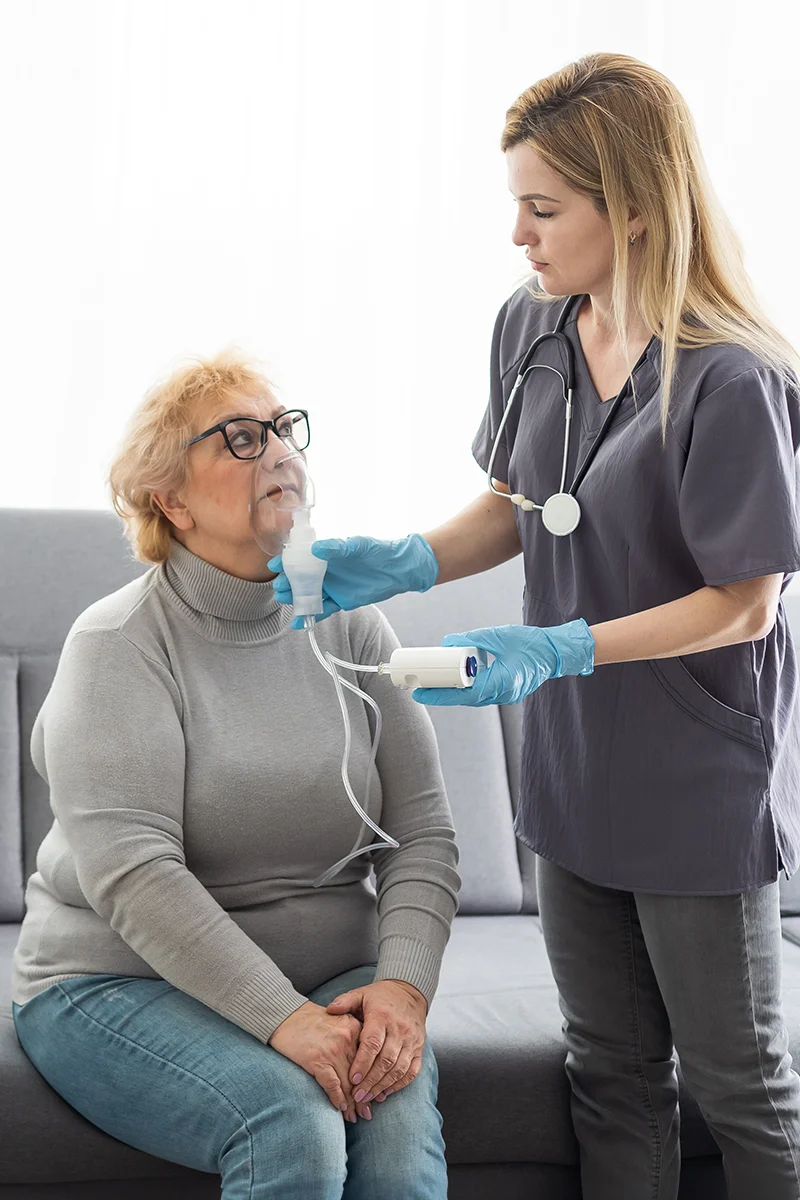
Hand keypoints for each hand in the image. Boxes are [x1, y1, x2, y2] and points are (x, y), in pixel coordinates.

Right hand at [268, 534, 438, 629]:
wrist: (399, 569)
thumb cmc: (378, 551)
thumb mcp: (357, 546)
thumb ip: (337, 548)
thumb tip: (316, 549)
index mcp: (326, 554)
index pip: (301, 558)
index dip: (287, 561)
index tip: (275, 566)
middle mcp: (326, 571)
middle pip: (301, 578)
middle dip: (288, 583)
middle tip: (280, 587)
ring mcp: (332, 587)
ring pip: (309, 595)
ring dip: (296, 599)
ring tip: (285, 601)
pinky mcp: (341, 601)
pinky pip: (322, 610)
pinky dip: (310, 616)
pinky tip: (298, 623)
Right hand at [268, 1000, 363, 1122]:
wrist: (285, 1015)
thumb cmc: (311, 1021)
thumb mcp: (338, 1022)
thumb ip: (352, 1039)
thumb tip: (363, 1068)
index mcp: (354, 1028)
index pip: (368, 1060)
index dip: (372, 1081)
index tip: (376, 1096)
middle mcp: (346, 1039)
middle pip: (360, 1074)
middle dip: (364, 1097)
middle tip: (367, 1114)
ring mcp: (332, 1050)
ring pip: (348, 1083)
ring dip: (352, 1104)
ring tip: (355, 1117)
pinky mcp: (316, 1060)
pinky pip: (332, 1085)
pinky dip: (337, 1099)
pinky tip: (340, 1108)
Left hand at [326, 979, 427, 1107]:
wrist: (408, 993)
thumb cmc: (380, 997)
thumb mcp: (361, 994)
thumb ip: (345, 1002)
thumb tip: (329, 1010)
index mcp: (382, 1016)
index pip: (373, 1043)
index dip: (362, 1063)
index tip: (352, 1079)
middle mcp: (399, 1029)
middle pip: (386, 1060)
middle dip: (370, 1080)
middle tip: (357, 1095)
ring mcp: (411, 1040)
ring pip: (398, 1068)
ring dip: (382, 1086)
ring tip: (367, 1098)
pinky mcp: (419, 1049)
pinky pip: (411, 1071)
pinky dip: (399, 1085)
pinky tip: (385, 1093)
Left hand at [412, 619, 594, 706]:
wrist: (556, 651)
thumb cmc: (530, 643)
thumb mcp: (496, 636)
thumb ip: (470, 639)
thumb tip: (447, 642)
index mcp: (500, 683)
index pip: (463, 694)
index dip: (439, 695)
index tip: (420, 693)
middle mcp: (502, 694)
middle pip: (464, 697)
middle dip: (441, 692)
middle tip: (419, 686)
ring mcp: (505, 695)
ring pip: (472, 695)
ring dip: (453, 689)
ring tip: (432, 681)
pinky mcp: (506, 690)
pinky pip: (481, 691)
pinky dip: (467, 684)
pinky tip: (456, 676)